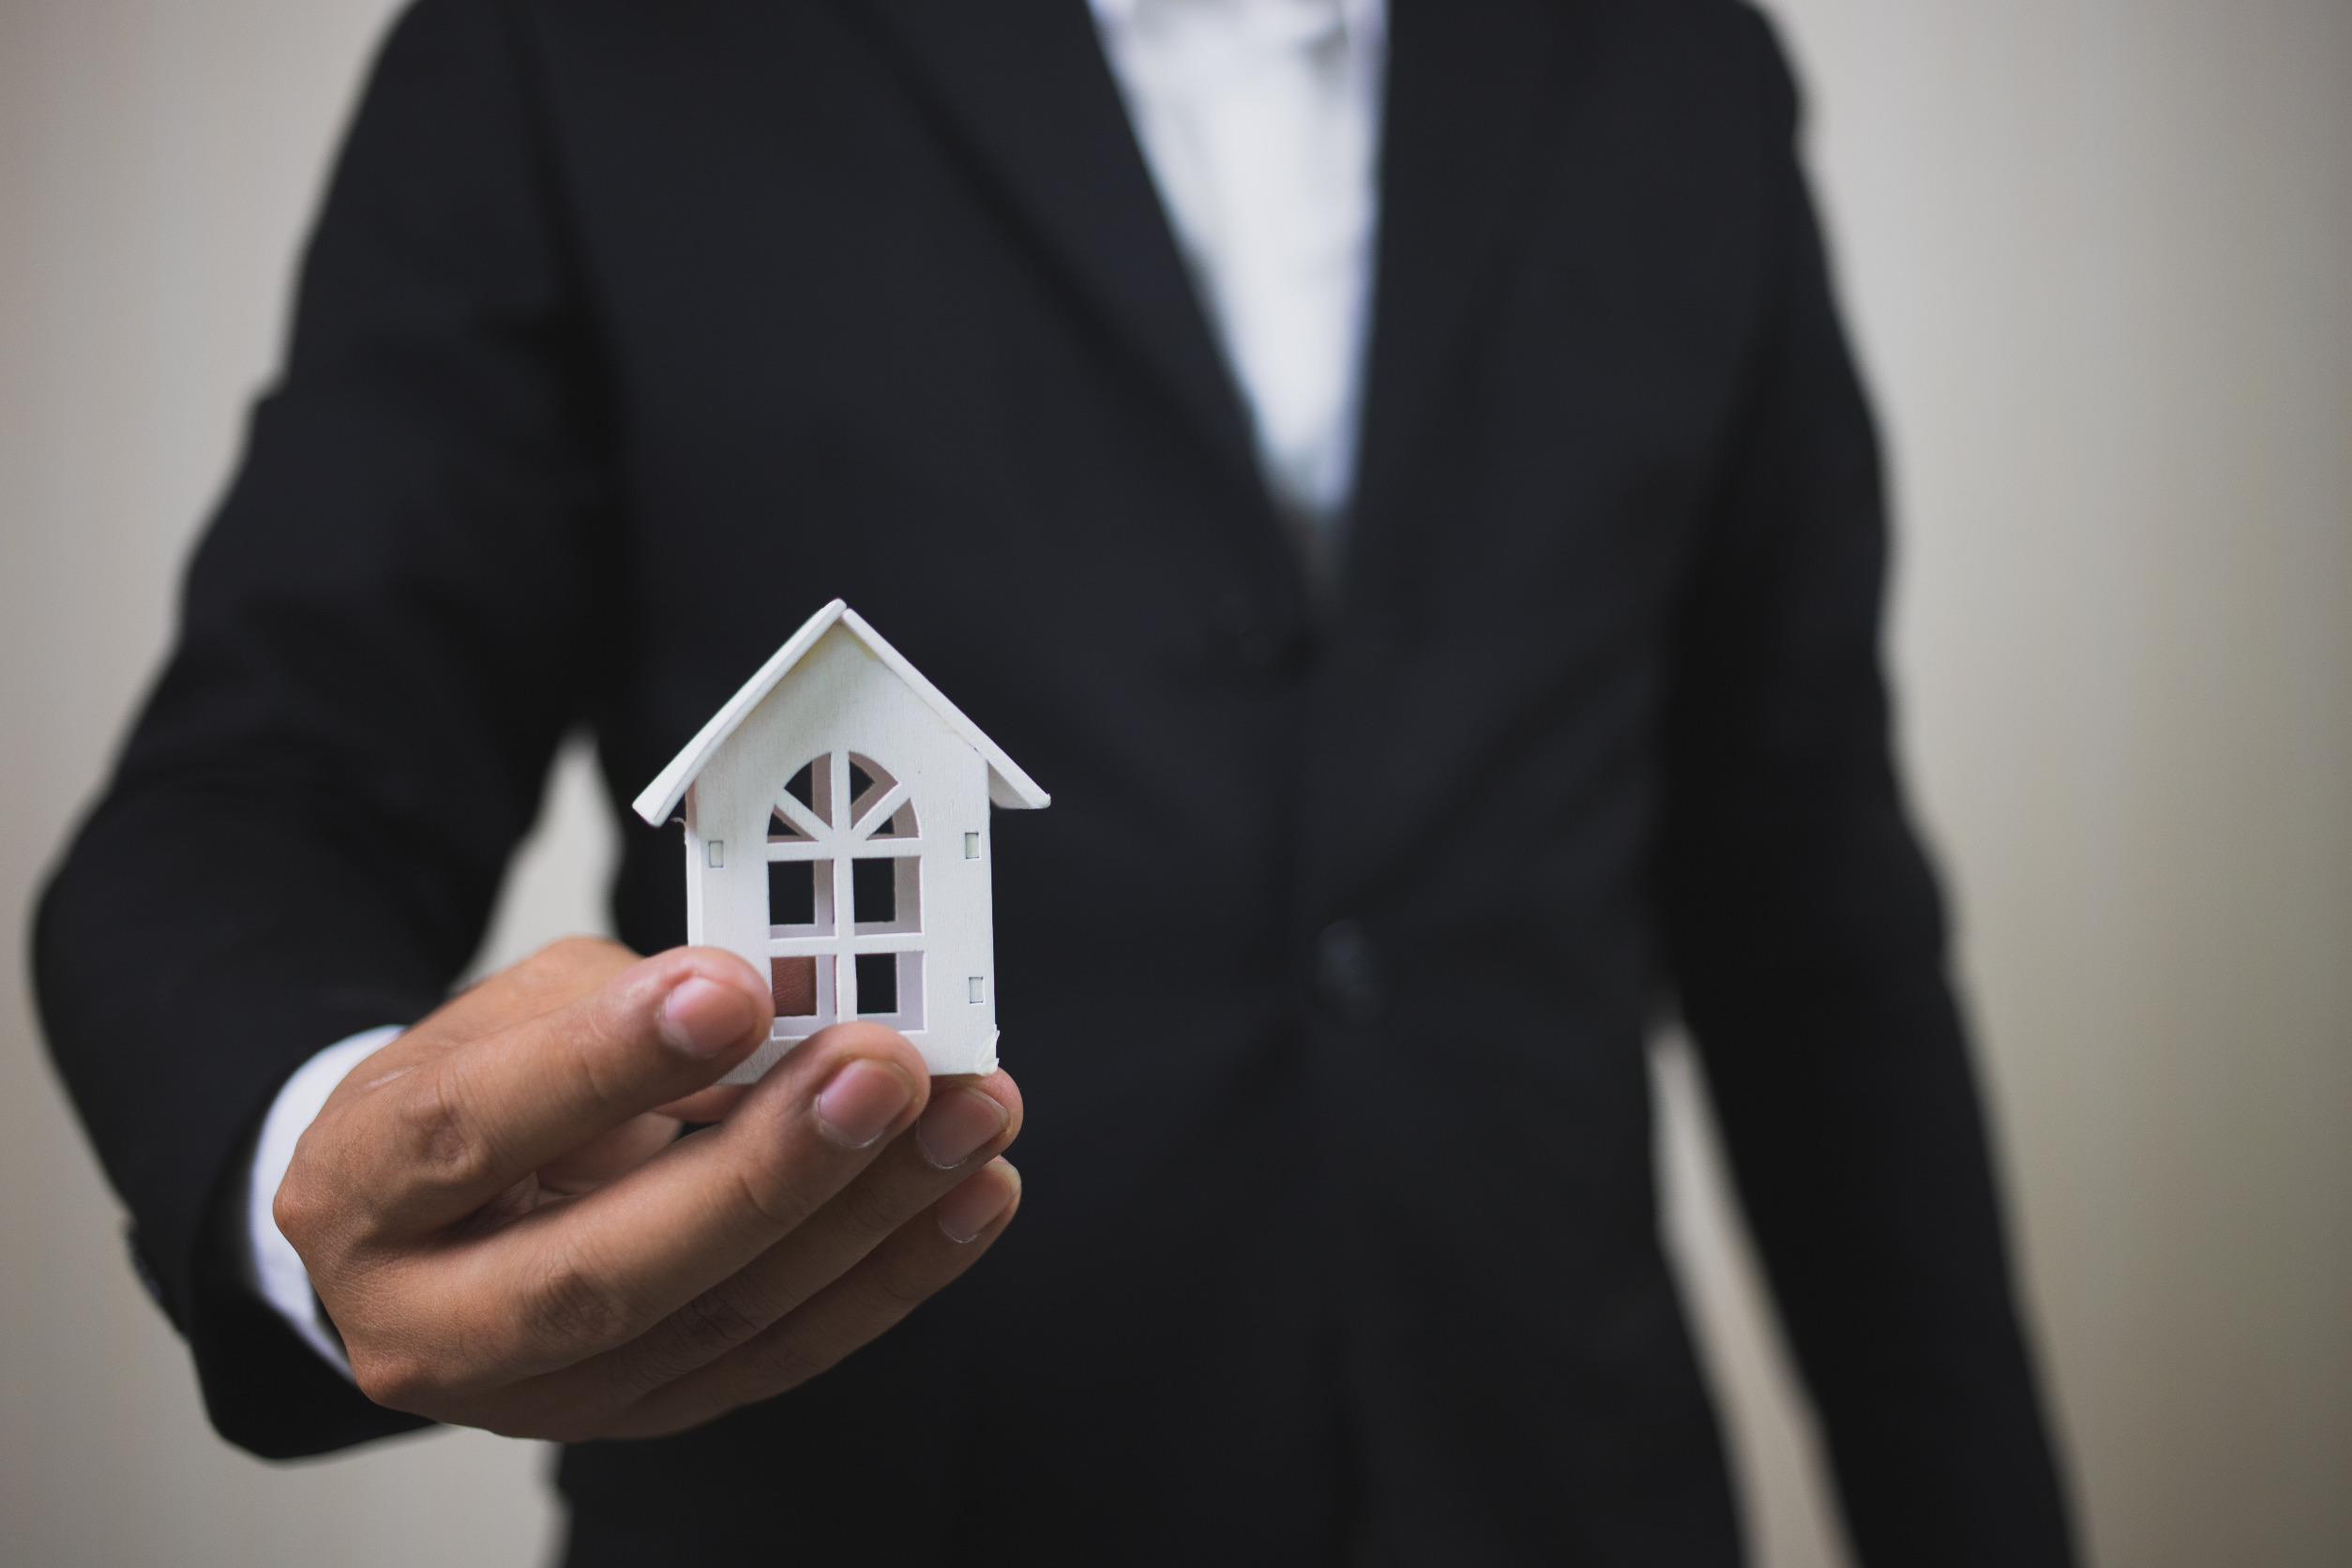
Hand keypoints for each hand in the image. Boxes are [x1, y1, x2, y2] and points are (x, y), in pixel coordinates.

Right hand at [273, 936, 1021, 1438]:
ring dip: (867, 1216)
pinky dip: (893, 1274)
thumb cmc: (478, 1089)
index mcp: (359, 1191)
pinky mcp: (649, 1413)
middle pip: (601, 1272)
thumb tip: (790, 992)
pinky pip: (784, 1355)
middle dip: (764, 1170)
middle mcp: (430, 1323)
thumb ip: (632, 996)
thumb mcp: (515, 1010)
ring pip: (717, 1324)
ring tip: (969, 1115)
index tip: (732, 990)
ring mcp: (545, 1397)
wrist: (434, 1215)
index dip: (605, 1060)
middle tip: (882, 1070)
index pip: (467, 1131)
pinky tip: (973, 1195)